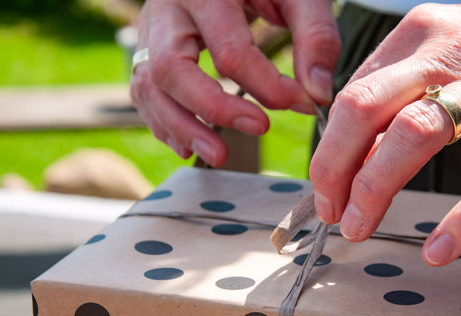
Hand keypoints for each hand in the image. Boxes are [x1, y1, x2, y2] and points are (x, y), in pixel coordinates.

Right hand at [130, 0, 339, 165]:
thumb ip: (315, 36)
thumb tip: (317, 93)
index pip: (229, 51)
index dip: (267, 86)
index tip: (301, 102)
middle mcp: (167, 7)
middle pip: (170, 68)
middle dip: (214, 109)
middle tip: (259, 129)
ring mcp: (151, 29)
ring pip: (148, 85)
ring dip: (182, 128)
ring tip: (218, 156)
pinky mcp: (149, 48)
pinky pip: (143, 92)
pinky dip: (164, 124)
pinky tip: (190, 146)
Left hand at [310, 0, 460, 265]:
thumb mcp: (451, 49)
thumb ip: (403, 92)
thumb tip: (358, 154)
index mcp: (420, 34)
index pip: (351, 97)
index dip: (329, 151)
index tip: (326, 190)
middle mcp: (449, 53)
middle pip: (363, 111)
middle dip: (334, 171)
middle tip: (333, 213)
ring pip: (413, 138)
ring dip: (374, 190)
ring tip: (360, 228)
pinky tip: (439, 249)